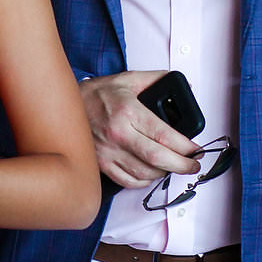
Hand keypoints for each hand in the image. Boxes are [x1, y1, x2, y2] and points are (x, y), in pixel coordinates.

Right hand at [78, 71, 201, 188]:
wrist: (65, 105)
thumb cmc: (97, 94)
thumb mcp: (128, 79)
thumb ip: (156, 79)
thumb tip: (181, 85)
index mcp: (127, 112)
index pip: (164, 136)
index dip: (186, 147)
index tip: (196, 150)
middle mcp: (117, 134)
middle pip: (157, 159)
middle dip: (182, 165)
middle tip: (192, 165)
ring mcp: (107, 151)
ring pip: (144, 174)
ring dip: (163, 173)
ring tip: (172, 166)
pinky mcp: (100, 163)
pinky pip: (127, 181)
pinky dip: (143, 181)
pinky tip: (150, 173)